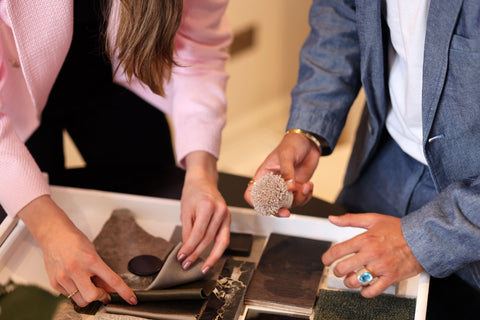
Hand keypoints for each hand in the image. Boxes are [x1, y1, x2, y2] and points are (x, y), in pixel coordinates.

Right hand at [18, 196, 136, 306]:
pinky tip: (75, 281)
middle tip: (101, 290)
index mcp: (91, 260)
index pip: (112, 279)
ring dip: (87, 296)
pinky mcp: (55, 283)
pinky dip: (76, 292)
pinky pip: (69, 297)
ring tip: (87, 284)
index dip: (124, 292)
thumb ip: (102, 272)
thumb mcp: (93, 254)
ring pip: (81, 301)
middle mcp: (76, 269)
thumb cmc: (75, 241)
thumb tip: (110, 289)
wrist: (54, 235)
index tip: (132, 299)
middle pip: (92, 296)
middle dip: (99, 296)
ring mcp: (64, 277)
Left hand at [177, 151, 230, 274]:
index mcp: (207, 207)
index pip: (198, 233)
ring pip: (220, 242)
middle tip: (187, 264)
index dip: (189, 248)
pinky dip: (218, 250)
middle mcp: (220, 211)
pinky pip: (224, 238)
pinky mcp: (228, 219)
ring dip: (211, 257)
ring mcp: (226, 215)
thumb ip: (187, 231)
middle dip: (197, 254)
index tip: (181, 257)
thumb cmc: (193, 193)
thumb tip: (187, 249)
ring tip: (203, 268)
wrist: (203, 181)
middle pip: (209, 239)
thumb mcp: (185, 211)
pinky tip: (211, 258)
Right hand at [244, 132, 320, 216]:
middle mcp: (273, 183)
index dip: (255, 202)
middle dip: (278, 210)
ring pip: (287, 203)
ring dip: (298, 199)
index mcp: (264, 174)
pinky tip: (309, 186)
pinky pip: (300, 200)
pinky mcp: (297, 188)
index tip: (264, 206)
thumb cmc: (293, 144)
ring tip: (305, 187)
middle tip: (286, 212)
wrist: (309, 142)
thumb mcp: (287, 155)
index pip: (252, 192)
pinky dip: (306, 196)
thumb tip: (289, 188)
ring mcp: (285, 187)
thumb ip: (287, 172)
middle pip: (269, 204)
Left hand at [322, 213, 423, 297]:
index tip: (327, 261)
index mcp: (364, 239)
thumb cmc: (399, 229)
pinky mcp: (391, 277)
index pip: (337, 251)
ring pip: (355, 281)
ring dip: (349, 282)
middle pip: (343, 269)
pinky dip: (365, 292)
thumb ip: (350, 219)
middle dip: (337, 271)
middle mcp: (371, 254)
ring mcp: (381, 267)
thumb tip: (332, 218)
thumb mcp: (373, 219)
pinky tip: (364, 287)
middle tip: (340, 270)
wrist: (423, 238)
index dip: (327, 258)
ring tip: (351, 278)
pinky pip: (372, 291)